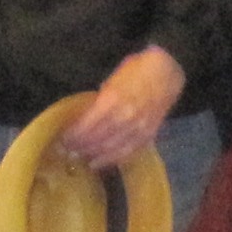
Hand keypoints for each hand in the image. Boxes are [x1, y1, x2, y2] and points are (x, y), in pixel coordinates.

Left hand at [57, 46, 185, 169]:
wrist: (168, 71)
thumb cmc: (136, 70)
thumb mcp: (112, 80)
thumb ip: (101, 100)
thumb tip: (87, 116)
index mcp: (112, 100)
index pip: (88, 125)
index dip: (74, 135)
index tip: (63, 139)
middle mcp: (125, 117)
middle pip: (98, 139)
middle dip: (82, 147)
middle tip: (69, 152)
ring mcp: (139, 127)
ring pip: (113, 149)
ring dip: (96, 156)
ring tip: (84, 160)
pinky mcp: (149, 134)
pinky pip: (130, 151)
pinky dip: (115, 159)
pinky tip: (103, 162)